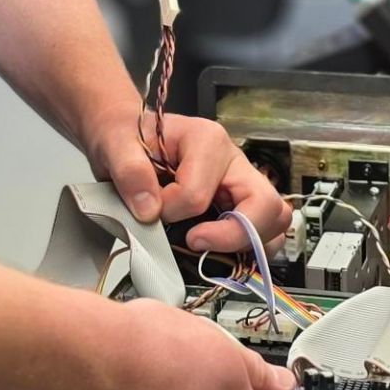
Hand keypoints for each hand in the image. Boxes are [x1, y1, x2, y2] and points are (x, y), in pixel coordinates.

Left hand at [87, 108, 290, 254]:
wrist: (125, 136)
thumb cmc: (126, 136)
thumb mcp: (115, 143)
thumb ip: (130, 172)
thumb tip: (150, 210)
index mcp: (207, 141)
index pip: (199, 194)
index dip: (170, 211)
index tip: (148, 210)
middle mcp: (233, 162)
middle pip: (265, 205)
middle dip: (233, 235)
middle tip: (194, 243)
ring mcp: (240, 184)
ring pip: (274, 220)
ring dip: (248, 245)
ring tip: (209, 251)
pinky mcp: (238, 204)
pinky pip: (263, 233)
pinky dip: (248, 251)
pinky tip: (217, 254)